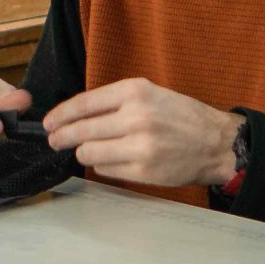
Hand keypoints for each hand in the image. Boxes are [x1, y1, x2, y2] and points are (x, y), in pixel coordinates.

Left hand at [41, 78, 241, 187]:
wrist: (215, 142)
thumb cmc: (180, 115)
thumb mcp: (148, 93)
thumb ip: (113, 101)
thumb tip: (74, 114)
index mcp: (135, 92)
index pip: (83, 104)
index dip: (60, 115)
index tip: (49, 122)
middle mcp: (136, 118)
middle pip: (81, 130)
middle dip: (61, 136)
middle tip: (54, 140)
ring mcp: (140, 147)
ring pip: (89, 152)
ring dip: (82, 152)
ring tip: (86, 149)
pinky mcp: (144, 171)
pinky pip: (105, 169)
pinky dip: (102, 165)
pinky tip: (110, 159)